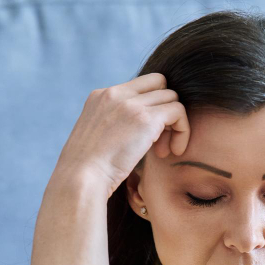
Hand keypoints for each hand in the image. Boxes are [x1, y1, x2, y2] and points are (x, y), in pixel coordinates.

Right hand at [55, 72, 190, 198]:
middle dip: (164, 111)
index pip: (139, 85)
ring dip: (174, 124)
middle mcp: (115, 93)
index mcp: (100, 96)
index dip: (150, 105)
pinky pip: (178, 111)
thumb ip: (113, 125)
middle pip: (159, 85)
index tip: (147, 134)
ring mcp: (130, 104)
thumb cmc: (87, 171)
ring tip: (163, 151)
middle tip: (159, 142)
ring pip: (171, 97)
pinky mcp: (146, 118)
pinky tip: (173, 151)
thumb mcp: (96, 138)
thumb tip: (133, 132)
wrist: (81, 179)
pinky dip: (182, 130)